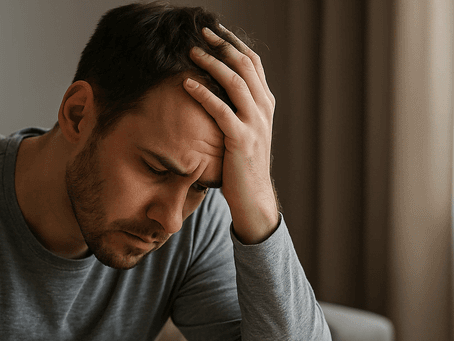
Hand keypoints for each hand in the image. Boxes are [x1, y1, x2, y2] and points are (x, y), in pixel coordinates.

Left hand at [184, 25, 279, 244]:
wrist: (254, 197)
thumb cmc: (244, 165)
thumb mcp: (246, 131)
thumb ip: (239, 109)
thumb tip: (217, 87)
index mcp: (266, 103)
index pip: (253, 63)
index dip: (233, 43)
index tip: (214, 31)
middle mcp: (264, 109)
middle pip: (244, 65)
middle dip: (222, 45)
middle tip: (200, 32)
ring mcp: (255, 124)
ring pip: (235, 82)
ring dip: (211, 63)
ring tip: (191, 52)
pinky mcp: (241, 139)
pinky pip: (221, 110)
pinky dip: (203, 94)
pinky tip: (187, 84)